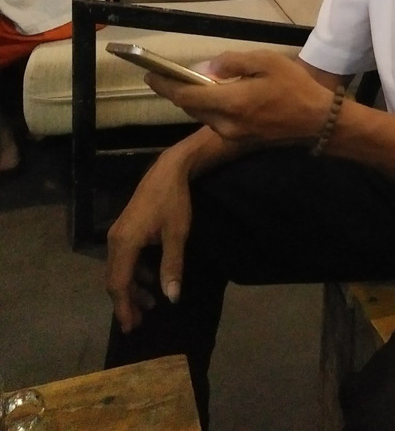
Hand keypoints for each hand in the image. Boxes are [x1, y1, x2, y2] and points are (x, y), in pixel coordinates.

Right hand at [105, 146, 193, 332]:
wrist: (168, 170)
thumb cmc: (174, 201)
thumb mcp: (177, 234)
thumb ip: (172, 266)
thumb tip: (172, 298)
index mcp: (125, 243)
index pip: (119, 284)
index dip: (124, 308)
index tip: (129, 328)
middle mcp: (115, 240)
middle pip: (115, 279)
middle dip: (126, 302)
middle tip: (138, 322)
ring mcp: (117, 233)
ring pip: (118, 269)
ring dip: (132, 288)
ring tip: (150, 303)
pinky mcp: (124, 229)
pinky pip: (123, 258)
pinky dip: (134, 273)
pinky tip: (150, 278)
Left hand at [145, 50, 331, 145]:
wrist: (318, 121)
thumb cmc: (295, 86)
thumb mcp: (266, 61)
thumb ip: (233, 63)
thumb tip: (205, 67)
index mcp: (231, 102)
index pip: (187, 94)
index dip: (165, 84)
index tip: (149, 75)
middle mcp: (226, 123)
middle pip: (190, 106)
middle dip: (177, 91)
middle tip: (169, 76)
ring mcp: (232, 135)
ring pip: (202, 115)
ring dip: (194, 100)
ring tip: (195, 83)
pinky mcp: (240, 140)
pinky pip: (215, 121)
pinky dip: (210, 107)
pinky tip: (218, 96)